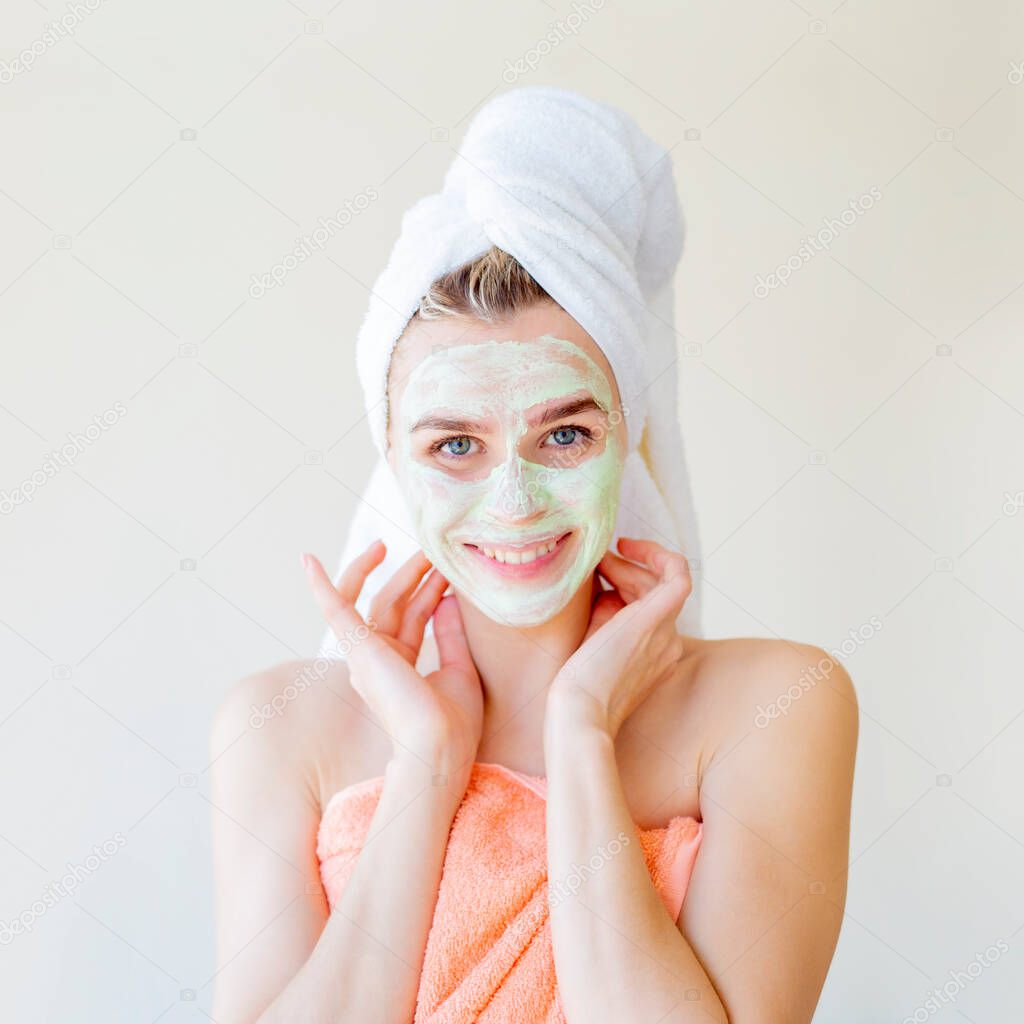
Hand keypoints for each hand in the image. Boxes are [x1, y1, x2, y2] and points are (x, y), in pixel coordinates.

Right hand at [302, 540, 482, 788]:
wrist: (437, 746)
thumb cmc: (452, 722)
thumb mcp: (459, 670)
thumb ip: (452, 636)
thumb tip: (450, 601)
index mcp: (400, 670)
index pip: (414, 620)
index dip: (431, 594)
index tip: (448, 572)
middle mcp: (378, 661)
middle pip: (397, 606)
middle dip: (417, 578)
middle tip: (435, 553)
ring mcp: (365, 654)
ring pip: (377, 599)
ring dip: (399, 572)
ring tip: (423, 549)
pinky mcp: (356, 647)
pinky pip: (333, 608)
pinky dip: (320, 584)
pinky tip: (306, 559)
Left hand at [548, 537, 691, 739]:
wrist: (579, 711)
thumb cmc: (575, 686)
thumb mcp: (592, 642)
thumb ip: (604, 613)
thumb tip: (601, 573)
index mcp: (654, 655)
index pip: (649, 607)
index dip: (624, 583)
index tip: (598, 574)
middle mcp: (668, 644)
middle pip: (655, 592)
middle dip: (624, 571)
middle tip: (596, 564)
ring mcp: (667, 633)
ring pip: (659, 582)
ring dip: (628, 564)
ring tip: (600, 561)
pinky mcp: (657, 619)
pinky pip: (678, 575)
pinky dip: (658, 554)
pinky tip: (629, 546)